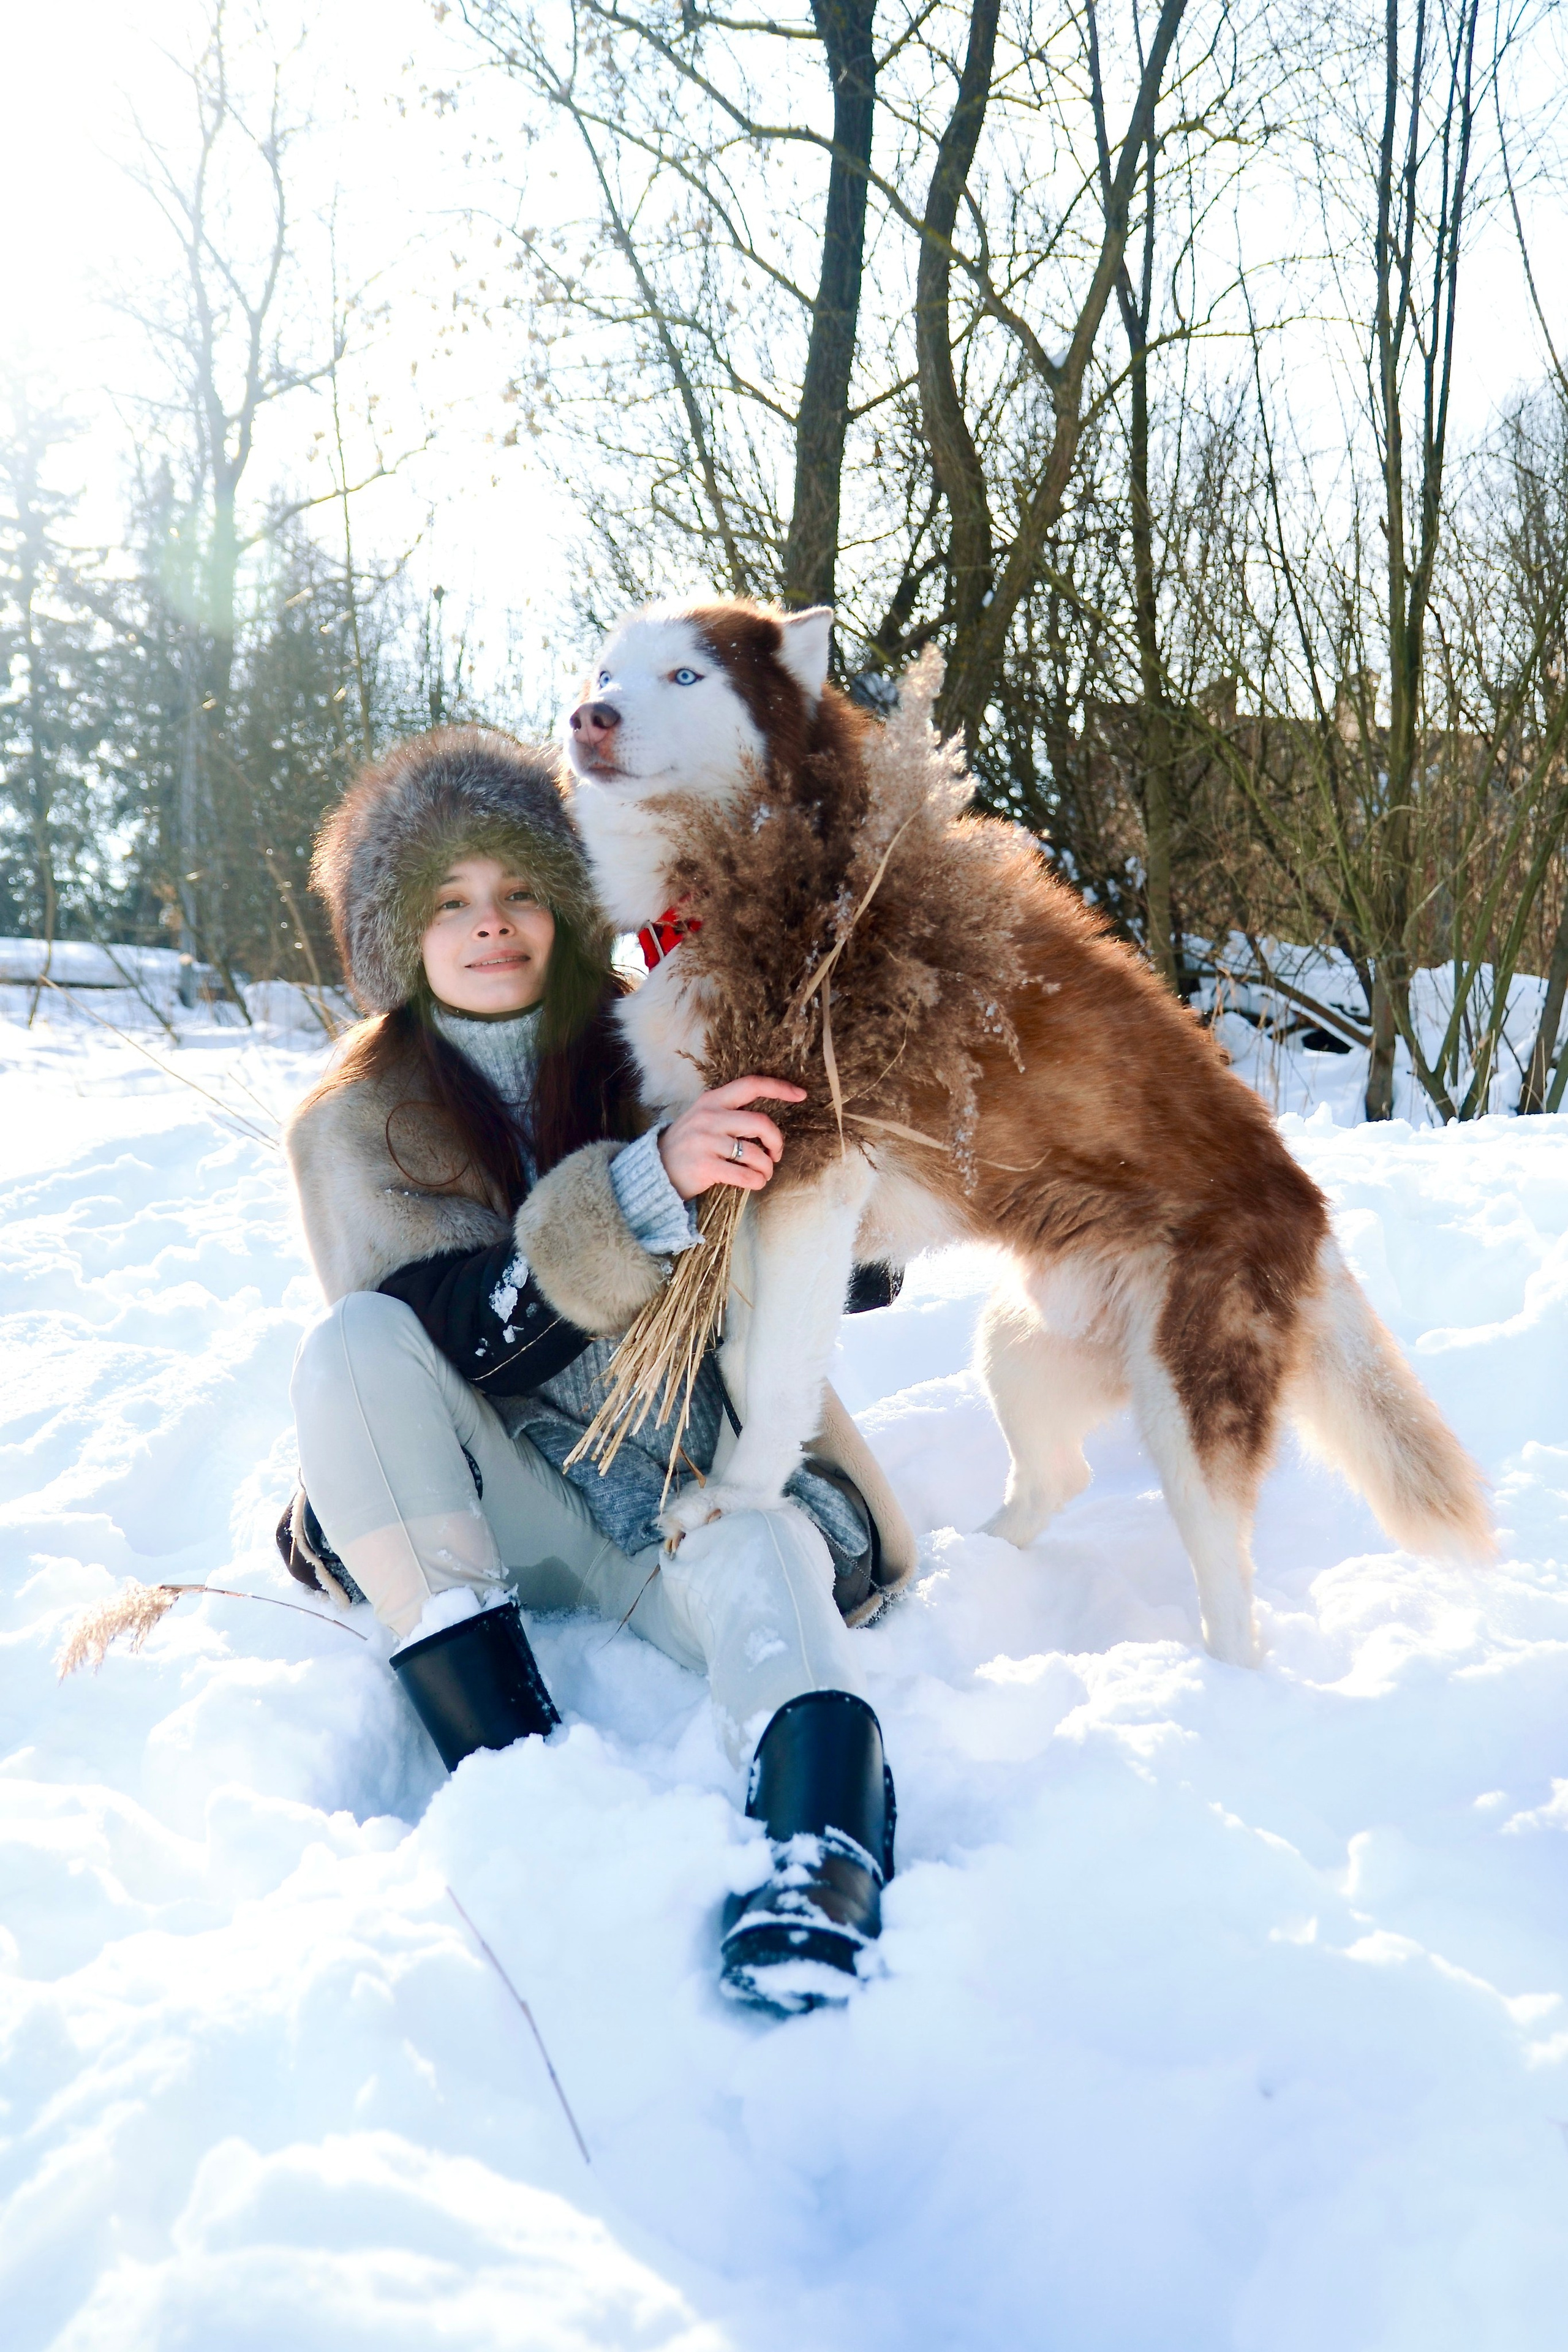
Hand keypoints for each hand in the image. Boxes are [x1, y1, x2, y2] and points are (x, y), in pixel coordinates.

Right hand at [658, 1075, 807, 1201]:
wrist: (654, 1170)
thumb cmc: (686, 1146)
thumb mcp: (702, 1118)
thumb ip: (729, 1112)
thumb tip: (767, 1123)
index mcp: (712, 1100)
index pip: (751, 1085)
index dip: (780, 1088)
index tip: (801, 1095)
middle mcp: (710, 1117)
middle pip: (762, 1123)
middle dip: (777, 1141)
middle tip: (776, 1154)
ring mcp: (707, 1141)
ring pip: (756, 1154)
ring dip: (767, 1168)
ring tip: (763, 1174)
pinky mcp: (706, 1166)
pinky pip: (745, 1175)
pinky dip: (757, 1182)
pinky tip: (754, 1183)